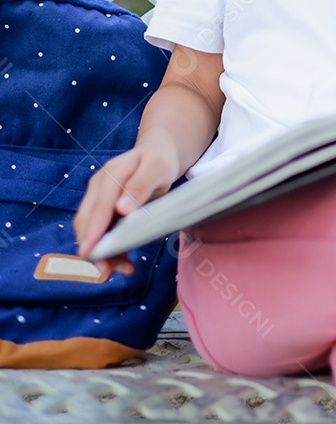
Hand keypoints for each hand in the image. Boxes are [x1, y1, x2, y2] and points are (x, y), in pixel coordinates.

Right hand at [74, 145, 178, 276]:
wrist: (157, 152)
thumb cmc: (158, 159)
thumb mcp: (157, 167)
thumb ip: (140, 185)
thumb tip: (121, 209)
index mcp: (111, 174)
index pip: (98, 205)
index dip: (93, 230)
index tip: (89, 253)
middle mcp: (98, 188)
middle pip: (87, 221)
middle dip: (93, 248)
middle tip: (108, 271)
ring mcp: (99, 199)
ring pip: (90, 231)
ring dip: (102, 253)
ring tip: (125, 268)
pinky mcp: (104, 210)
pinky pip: (100, 233)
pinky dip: (108, 249)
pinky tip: (124, 261)